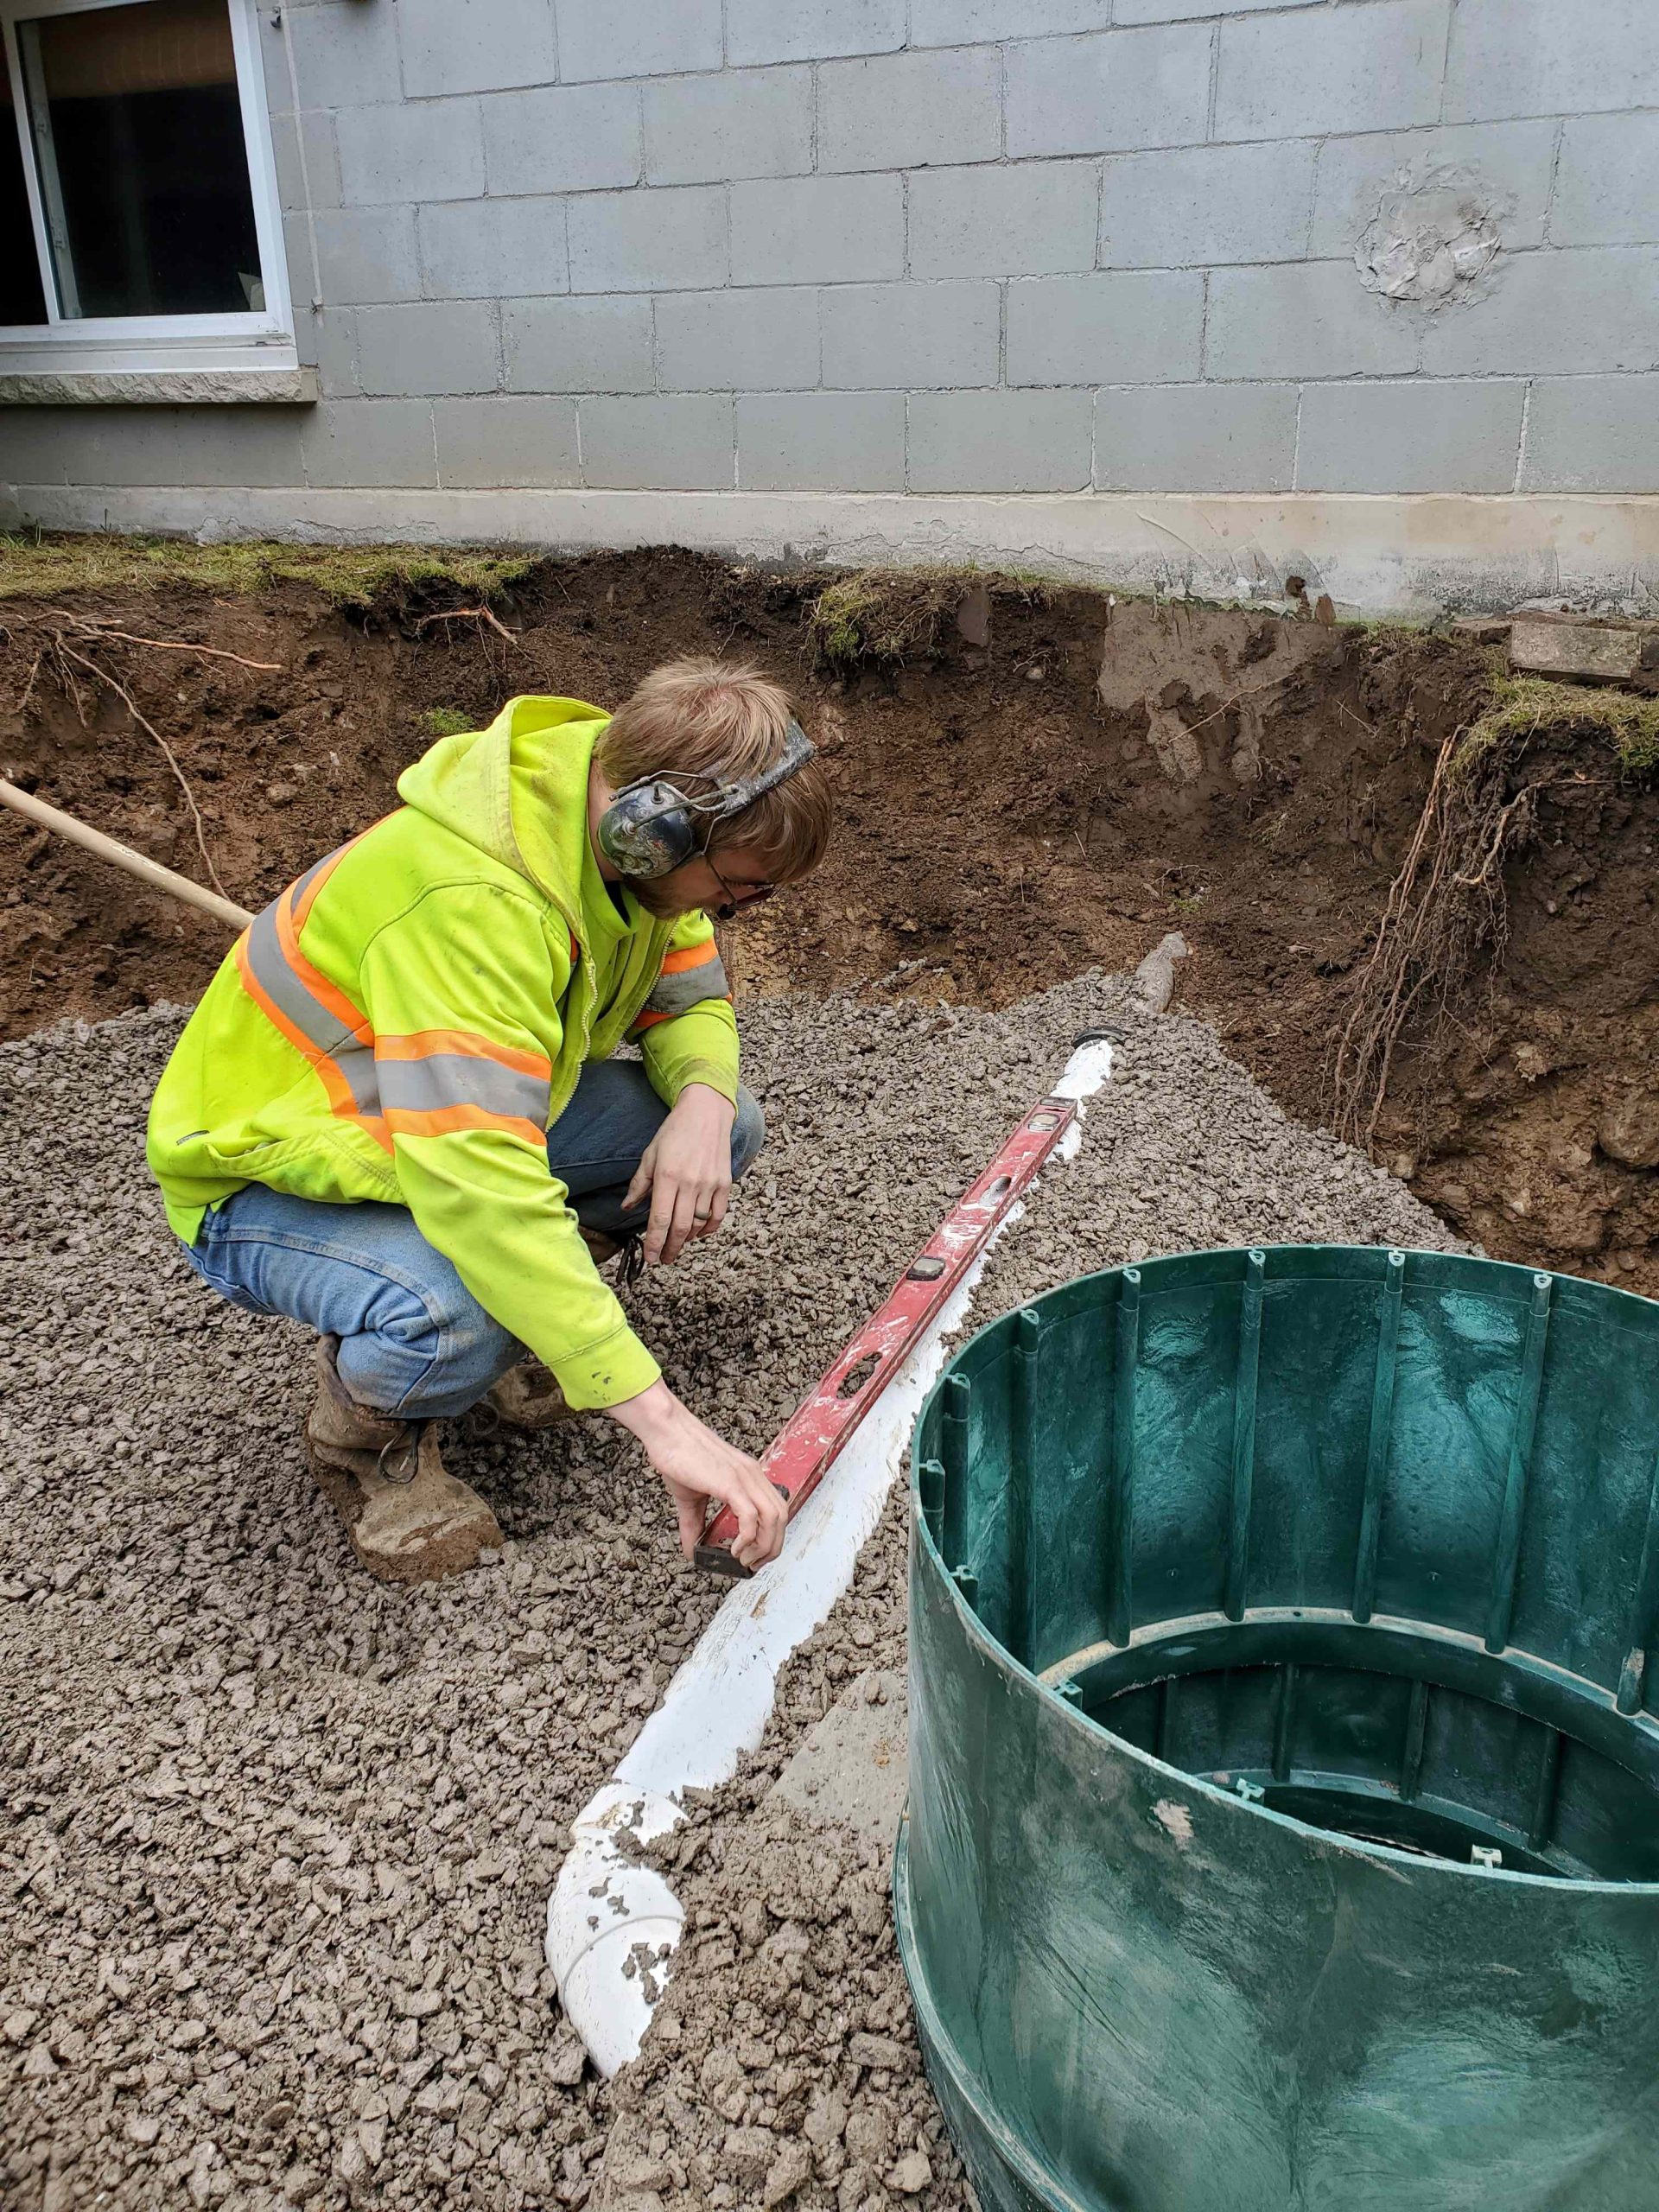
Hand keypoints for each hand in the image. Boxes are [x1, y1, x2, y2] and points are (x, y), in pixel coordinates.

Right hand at [608, 1381, 785, 1570]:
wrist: (666, 1431)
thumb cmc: (678, 1456)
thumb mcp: (690, 1498)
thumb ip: (694, 1525)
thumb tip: (691, 1552)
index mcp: (749, 1477)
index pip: (777, 1509)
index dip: (773, 1536)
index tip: (757, 1554)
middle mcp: (752, 1476)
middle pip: (782, 1517)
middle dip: (772, 1547)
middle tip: (753, 1563)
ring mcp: (744, 1478)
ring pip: (773, 1518)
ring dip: (763, 1546)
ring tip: (744, 1559)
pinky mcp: (730, 1482)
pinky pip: (751, 1516)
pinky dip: (747, 1538)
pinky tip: (733, 1548)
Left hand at [623, 1083, 735, 1266]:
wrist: (706, 1112)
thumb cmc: (674, 1132)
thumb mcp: (650, 1155)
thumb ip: (639, 1184)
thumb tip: (627, 1208)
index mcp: (667, 1176)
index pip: (659, 1220)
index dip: (654, 1243)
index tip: (650, 1257)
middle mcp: (689, 1183)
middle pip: (680, 1228)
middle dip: (670, 1248)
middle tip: (663, 1259)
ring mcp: (710, 1184)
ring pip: (699, 1224)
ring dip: (687, 1240)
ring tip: (677, 1245)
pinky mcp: (725, 1183)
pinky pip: (718, 1215)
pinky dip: (708, 1229)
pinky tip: (698, 1234)